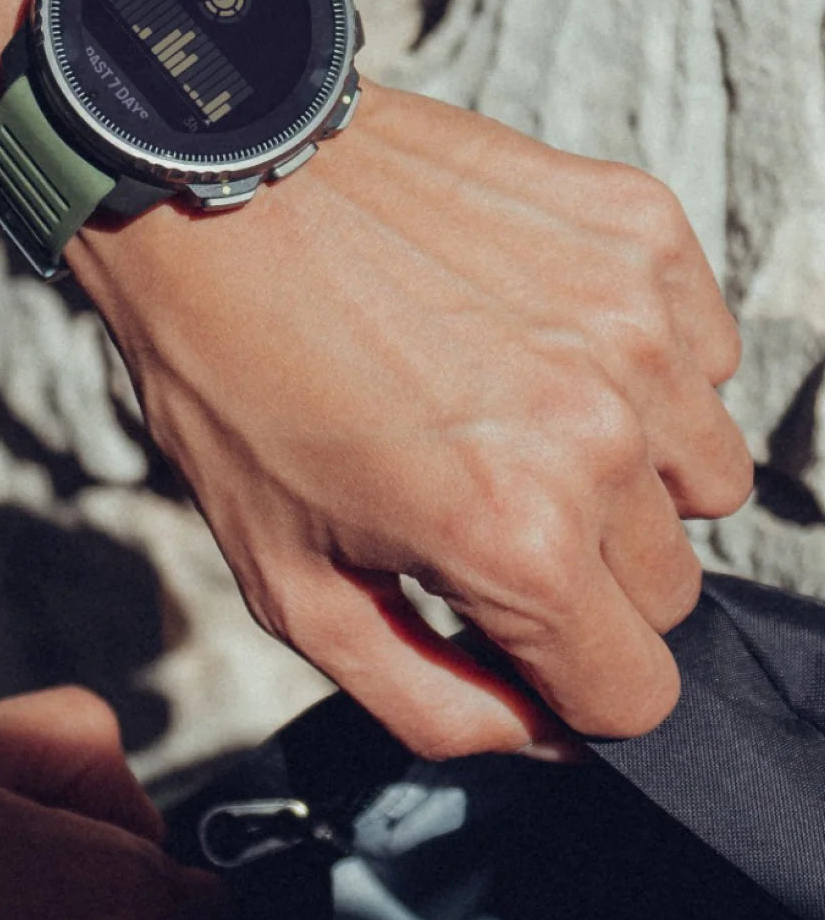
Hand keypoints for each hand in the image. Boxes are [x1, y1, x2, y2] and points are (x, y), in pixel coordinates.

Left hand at [69, 82, 751, 758]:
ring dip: (624, 470)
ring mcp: (629, 319)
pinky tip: (533, 336)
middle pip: (670, 586)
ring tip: (508, 413)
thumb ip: (425, 697)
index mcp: (511, 535)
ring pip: (699, 471)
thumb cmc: (228, 370)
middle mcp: (596, 430)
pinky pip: (701, 352)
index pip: (638, 693)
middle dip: (583, 575)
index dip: (573, 681)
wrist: (217, 188)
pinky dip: (636, 366)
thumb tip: (537, 731)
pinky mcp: (639, 230)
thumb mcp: (284, 580)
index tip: (522, 630)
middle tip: (481, 500)